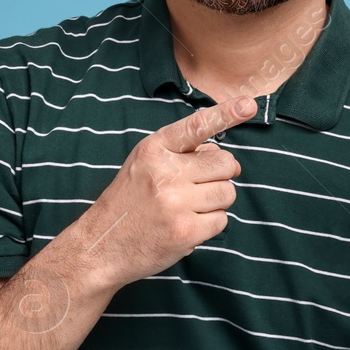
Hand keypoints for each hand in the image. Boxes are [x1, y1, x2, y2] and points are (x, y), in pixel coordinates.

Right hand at [61, 95, 256, 289]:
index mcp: (154, 150)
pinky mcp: (185, 231)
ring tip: (187, 208)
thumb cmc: (129, 202)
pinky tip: (186, 226)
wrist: (101, 245)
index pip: (196, 126)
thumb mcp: (144, 165)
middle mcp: (165, 172)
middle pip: (225, 164)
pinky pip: (222, 220)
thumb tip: (229, 159)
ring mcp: (175, 203)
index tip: (249, 104)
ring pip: (228, 193)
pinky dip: (209, 225)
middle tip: (196, 188)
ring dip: (215, 202)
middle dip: (219, 176)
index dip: (226, 114)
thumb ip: (183, 154)